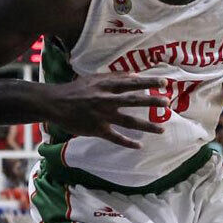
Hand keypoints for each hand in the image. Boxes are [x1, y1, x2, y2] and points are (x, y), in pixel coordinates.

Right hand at [41, 74, 168, 149]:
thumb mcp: (94, 78)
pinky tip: (139, 146)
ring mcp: (102, 116)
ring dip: (147, 126)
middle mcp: (107, 100)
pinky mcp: (97, 129)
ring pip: (129, 121)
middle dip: (152, 102)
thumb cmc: (76, 89)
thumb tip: (135, 76)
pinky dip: (128, 143)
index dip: (149, 83)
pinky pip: (115, 137)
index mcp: (106, 86)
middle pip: (134, 101)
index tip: (164, 83)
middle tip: (167, 103)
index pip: (132, 83)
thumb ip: (114, 77)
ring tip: (161, 130)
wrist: (55, 103)